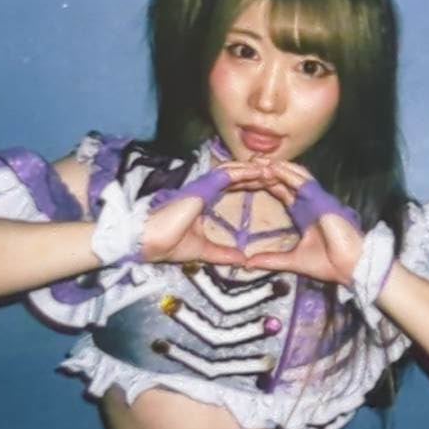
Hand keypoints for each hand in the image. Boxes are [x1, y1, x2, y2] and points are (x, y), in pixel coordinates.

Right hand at [139, 159, 273, 266]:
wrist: (151, 241)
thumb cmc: (169, 245)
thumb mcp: (203, 251)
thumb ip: (223, 254)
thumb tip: (242, 260)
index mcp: (204, 201)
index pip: (231, 187)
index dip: (249, 183)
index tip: (268, 184)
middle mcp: (204, 190)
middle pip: (236, 176)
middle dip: (255, 173)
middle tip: (276, 172)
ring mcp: (202, 186)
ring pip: (233, 171)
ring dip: (253, 169)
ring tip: (273, 168)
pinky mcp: (201, 187)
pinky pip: (227, 175)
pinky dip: (244, 172)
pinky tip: (260, 171)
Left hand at [238, 161, 365, 286]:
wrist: (350, 266)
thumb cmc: (329, 263)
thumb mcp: (293, 261)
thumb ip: (271, 260)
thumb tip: (248, 264)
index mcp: (303, 212)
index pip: (281, 191)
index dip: (265, 183)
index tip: (246, 178)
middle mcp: (309, 202)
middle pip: (285, 179)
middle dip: (268, 170)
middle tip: (248, 161)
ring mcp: (316, 199)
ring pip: (294, 176)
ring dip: (276, 167)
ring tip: (258, 160)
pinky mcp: (321, 200)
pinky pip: (303, 183)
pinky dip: (288, 174)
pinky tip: (274, 167)